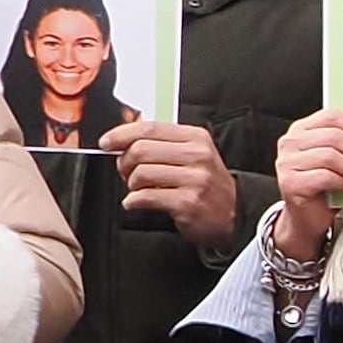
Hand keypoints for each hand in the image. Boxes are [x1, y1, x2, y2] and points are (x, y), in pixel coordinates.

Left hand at [110, 121, 239, 252]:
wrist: (234, 214)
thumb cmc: (208, 184)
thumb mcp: (194, 154)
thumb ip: (164, 141)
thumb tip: (127, 132)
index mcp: (197, 138)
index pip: (150, 128)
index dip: (122, 134)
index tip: (107, 142)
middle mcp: (198, 156)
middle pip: (141, 150)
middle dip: (124, 162)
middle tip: (126, 171)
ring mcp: (194, 180)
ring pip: (141, 174)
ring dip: (131, 184)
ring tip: (138, 189)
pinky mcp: (187, 203)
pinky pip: (145, 197)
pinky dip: (133, 201)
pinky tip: (137, 202)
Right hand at [269, 111, 342, 264]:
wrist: (308, 217)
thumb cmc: (326, 186)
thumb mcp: (337, 158)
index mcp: (302, 129)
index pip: (333, 116)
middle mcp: (290, 142)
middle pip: (334, 136)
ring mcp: (286, 162)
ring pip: (330, 156)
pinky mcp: (289, 183)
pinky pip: (324, 176)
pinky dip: (342, 181)